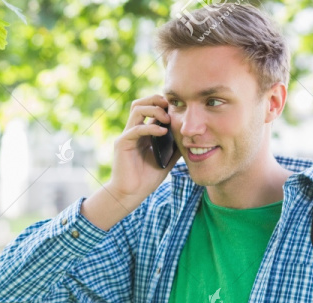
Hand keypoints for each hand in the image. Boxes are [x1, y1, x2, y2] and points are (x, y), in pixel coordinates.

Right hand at [105, 94, 180, 208]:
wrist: (132, 193)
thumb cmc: (147, 178)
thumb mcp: (167, 158)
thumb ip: (175, 145)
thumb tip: (190, 136)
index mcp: (143, 132)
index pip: (150, 108)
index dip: (163, 103)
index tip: (178, 107)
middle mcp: (133, 131)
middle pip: (141, 103)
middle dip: (156, 100)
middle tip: (171, 106)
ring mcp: (127, 136)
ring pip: (137, 109)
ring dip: (154, 110)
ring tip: (167, 119)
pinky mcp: (122, 144)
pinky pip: (136, 129)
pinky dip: (151, 127)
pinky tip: (163, 132)